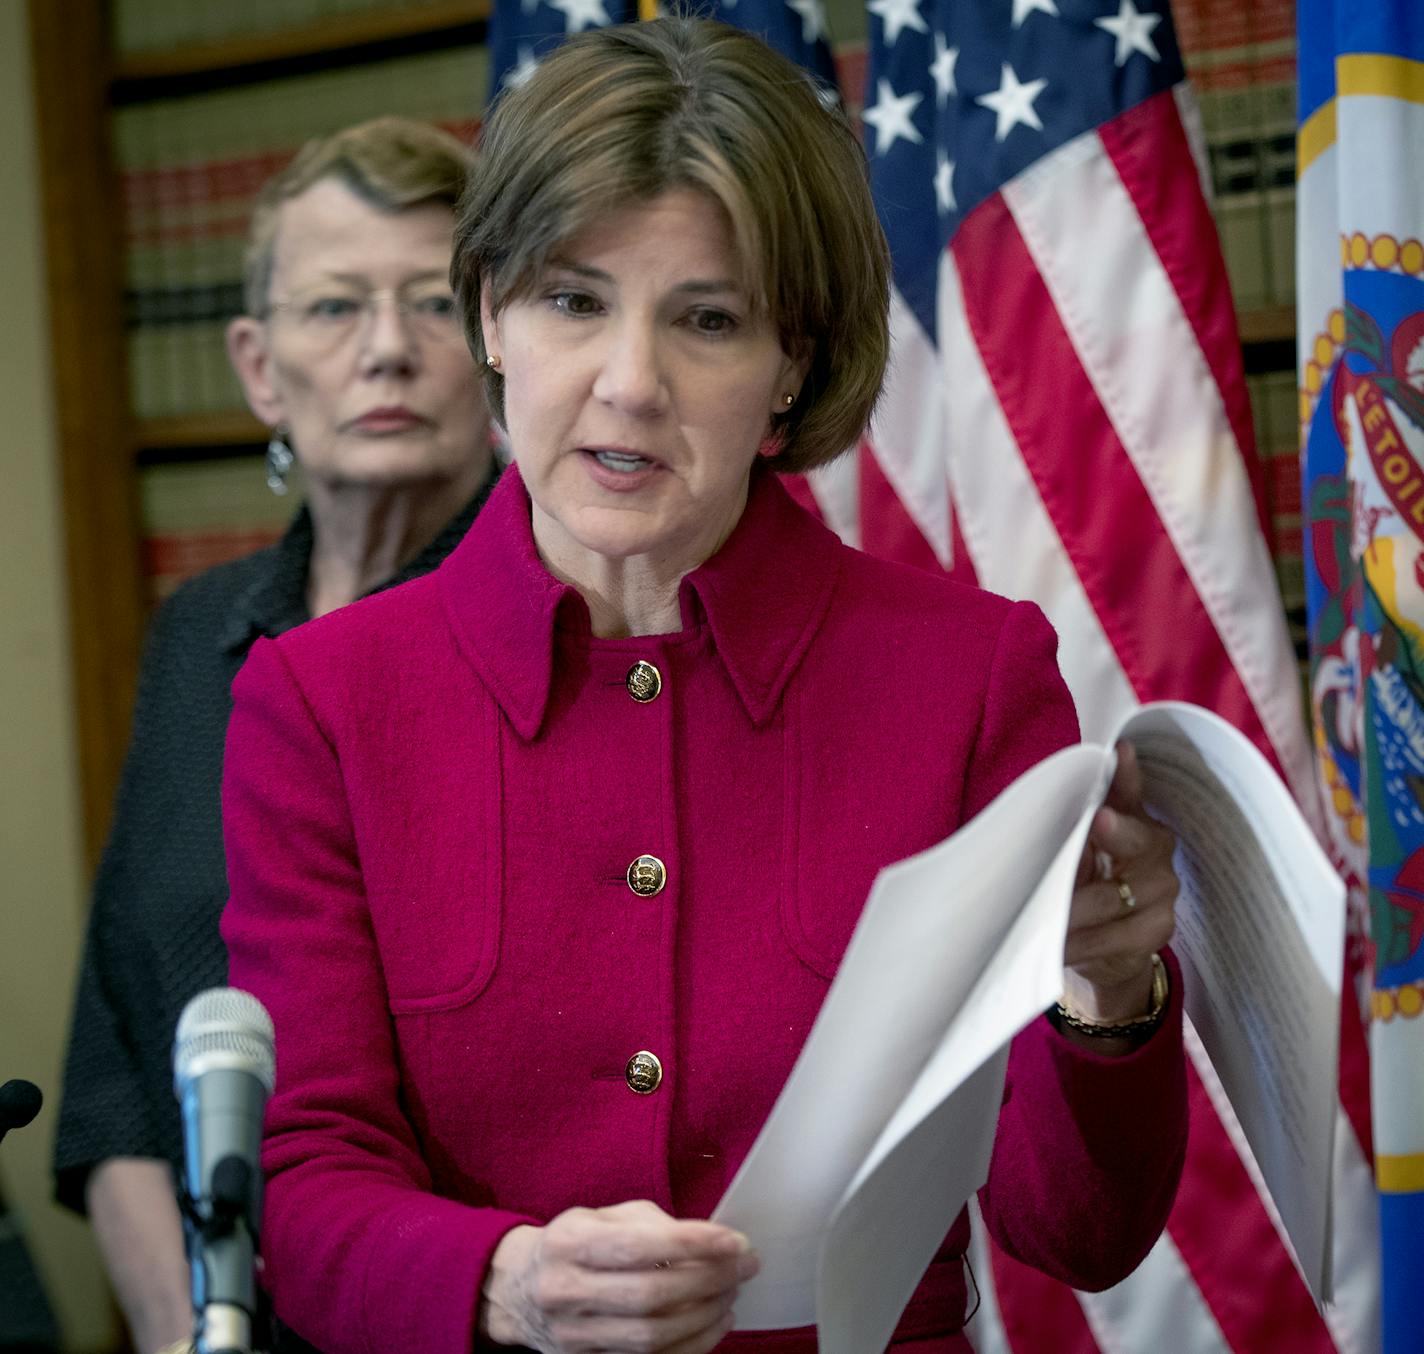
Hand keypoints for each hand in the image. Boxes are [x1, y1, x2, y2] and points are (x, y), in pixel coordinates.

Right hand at [479, 1199, 757, 1352]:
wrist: (519, 1291)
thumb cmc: (574, 1243)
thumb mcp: (602, 1217)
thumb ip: (651, 1225)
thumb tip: (710, 1242)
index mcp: (569, 1243)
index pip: (638, 1246)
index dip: (692, 1244)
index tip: (734, 1240)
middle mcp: (566, 1292)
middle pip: (650, 1296)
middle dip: (708, 1280)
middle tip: (745, 1265)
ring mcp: (574, 1336)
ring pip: (653, 1336)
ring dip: (706, 1314)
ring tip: (733, 1290)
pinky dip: (692, 1344)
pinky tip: (716, 1321)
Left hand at [1063, 742, 1177, 1024]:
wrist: (1108, 949)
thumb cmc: (1085, 885)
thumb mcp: (1074, 856)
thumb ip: (1069, 836)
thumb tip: (1046, 821)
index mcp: (1132, 820)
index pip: (1130, 792)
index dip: (1128, 774)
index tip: (1120, 751)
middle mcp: (1155, 850)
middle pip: (1137, 839)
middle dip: (1117, 831)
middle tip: (1099, 820)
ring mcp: (1161, 891)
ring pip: (1115, 897)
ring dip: (1077, 908)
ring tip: (1047, 914)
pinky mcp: (1158, 930)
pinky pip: (1115, 937)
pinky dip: (1083, 943)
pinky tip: (1060, 946)